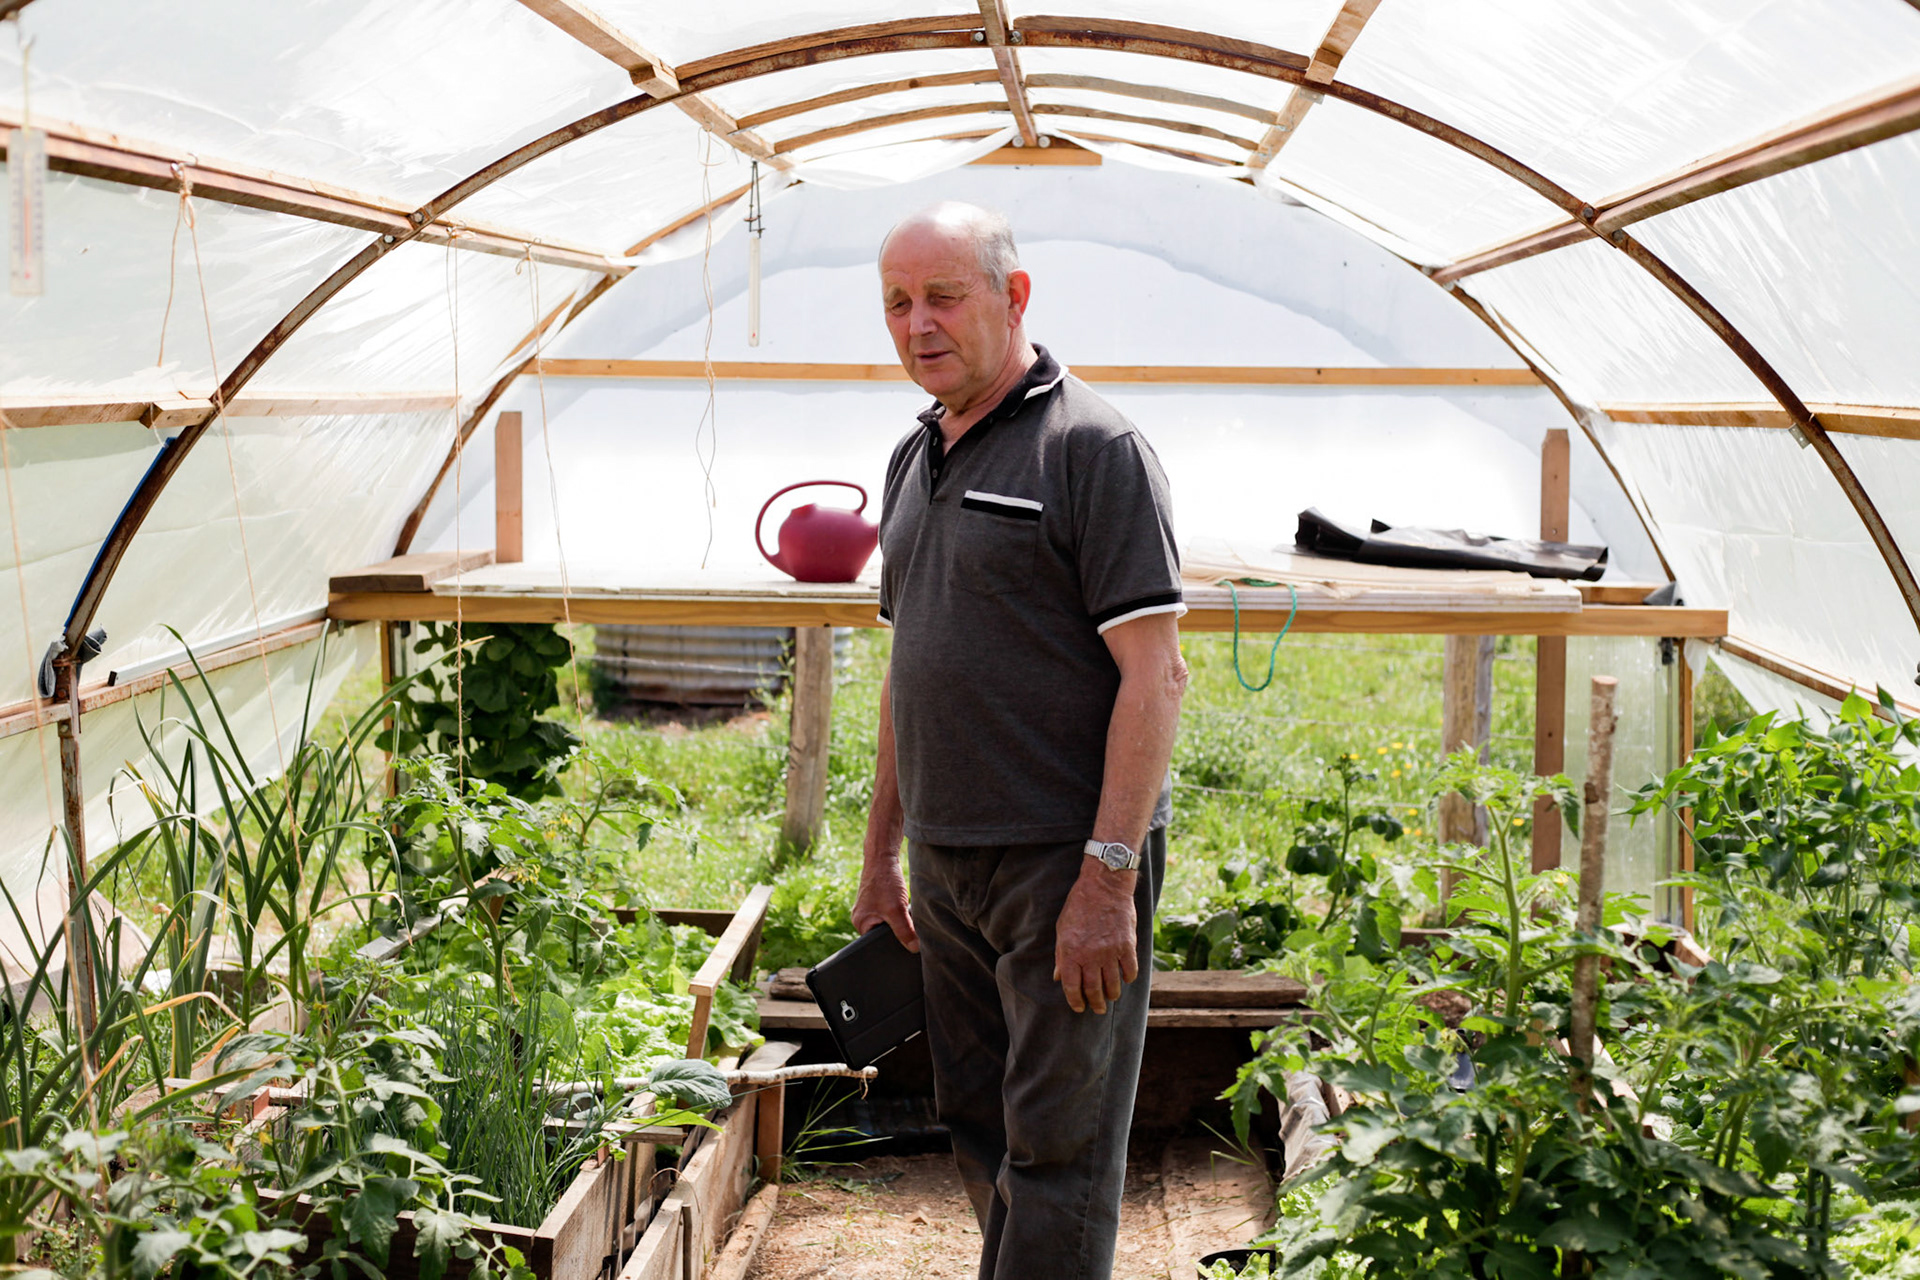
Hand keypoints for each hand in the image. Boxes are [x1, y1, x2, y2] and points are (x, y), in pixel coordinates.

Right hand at [852, 856, 917, 952]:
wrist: (884, 857)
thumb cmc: (885, 882)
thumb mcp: (897, 910)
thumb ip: (905, 931)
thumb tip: (915, 949)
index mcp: (861, 924)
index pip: (877, 944)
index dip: (892, 944)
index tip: (906, 940)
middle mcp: (862, 919)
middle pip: (883, 935)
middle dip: (897, 931)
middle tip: (906, 921)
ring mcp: (869, 910)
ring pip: (890, 924)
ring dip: (899, 920)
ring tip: (902, 909)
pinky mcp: (877, 902)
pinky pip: (890, 914)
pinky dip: (898, 911)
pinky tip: (903, 904)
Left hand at [1053, 860, 1138, 1013]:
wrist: (1104, 886)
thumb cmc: (1079, 905)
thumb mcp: (1062, 928)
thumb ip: (1060, 955)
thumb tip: (1058, 976)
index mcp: (1071, 952)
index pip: (1072, 987)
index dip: (1075, 1001)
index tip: (1079, 1007)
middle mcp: (1090, 956)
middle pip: (1093, 990)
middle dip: (1095, 1003)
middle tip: (1097, 1009)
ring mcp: (1110, 952)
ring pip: (1113, 985)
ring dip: (1112, 995)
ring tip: (1111, 997)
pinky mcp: (1127, 946)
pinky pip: (1130, 970)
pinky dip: (1128, 978)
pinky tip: (1125, 979)